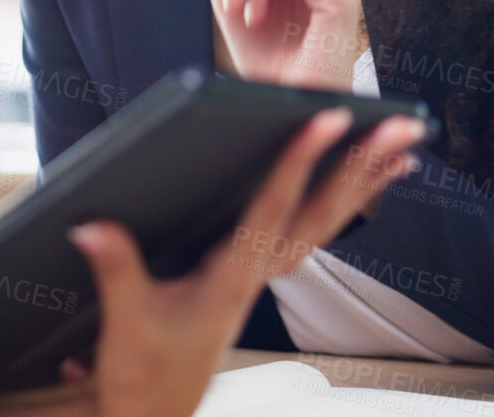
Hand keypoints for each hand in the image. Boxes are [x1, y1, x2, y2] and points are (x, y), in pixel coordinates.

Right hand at [65, 108, 425, 416]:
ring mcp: (261, 277)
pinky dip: (345, 203)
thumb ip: (114, 270)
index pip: (271, 207)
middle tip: (400, 124)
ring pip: (326, 221)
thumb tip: (91, 225)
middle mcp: (257, 275)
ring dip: (363, 181)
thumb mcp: (125, 324)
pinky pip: (313, 230)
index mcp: (230, 278)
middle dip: (360, 165)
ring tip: (402, 141)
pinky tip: (365, 180)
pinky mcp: (256, 277)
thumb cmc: (143, 375)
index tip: (327, 118)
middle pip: (320, 212)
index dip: (298, 160)